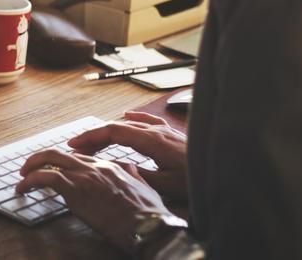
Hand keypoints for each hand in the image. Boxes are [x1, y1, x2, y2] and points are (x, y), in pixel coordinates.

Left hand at [16, 148, 170, 252]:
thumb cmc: (150, 216)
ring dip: (31, 167)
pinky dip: (30, 180)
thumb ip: (134, 177)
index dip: (63, 162)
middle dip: (41, 158)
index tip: (52, 168)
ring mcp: (85, 176)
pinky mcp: (76, 189)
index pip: (80, 157)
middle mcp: (96, 166)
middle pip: (61, 153)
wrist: (150, 227)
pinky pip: (46, 177)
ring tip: (22, 178)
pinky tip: (23, 188)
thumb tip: (128, 169)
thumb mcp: (145, 190)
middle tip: (29, 168)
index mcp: (111, 166)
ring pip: (50, 159)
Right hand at [69, 112, 188, 203]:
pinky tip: (128, 116)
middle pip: (118, 126)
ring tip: (95, 142)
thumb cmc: (198, 180)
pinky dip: (132, 120)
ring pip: (130, 125)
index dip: (91, 137)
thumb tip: (118, 168)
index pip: (113, 132)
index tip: (75, 144)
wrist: (226, 172)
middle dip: (95, 136)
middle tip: (77, 148)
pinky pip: (147, 121)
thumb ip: (140, 175)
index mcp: (152, 140)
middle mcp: (156, 131)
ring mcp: (165, 130)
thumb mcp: (166, 185)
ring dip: (110, 132)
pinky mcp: (172, 135)